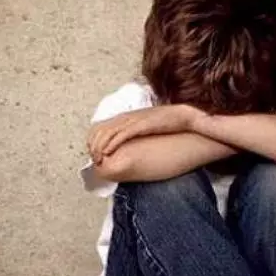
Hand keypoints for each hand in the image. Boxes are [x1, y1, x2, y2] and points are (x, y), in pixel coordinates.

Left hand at [87, 104, 202, 163]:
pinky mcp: (141, 125)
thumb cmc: (167, 123)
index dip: (94, 140)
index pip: (102, 126)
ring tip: (97, 158)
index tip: (93, 152)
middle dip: (94, 145)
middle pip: (101, 130)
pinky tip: (107, 153)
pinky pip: (122, 135)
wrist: (183, 115)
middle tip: (93, 159)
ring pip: (108, 133)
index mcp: (127, 117)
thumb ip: (135, 133)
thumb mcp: (145, 127)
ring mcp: (134, 121)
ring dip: (100, 147)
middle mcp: (127, 117)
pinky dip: (112, 144)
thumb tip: (128, 145)